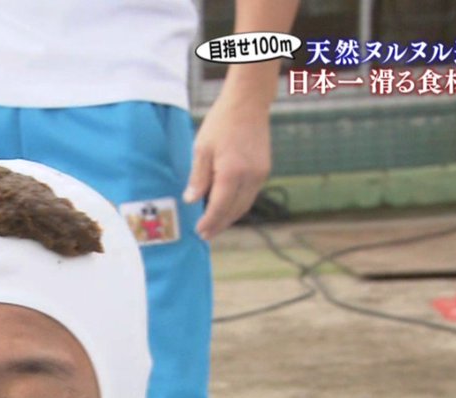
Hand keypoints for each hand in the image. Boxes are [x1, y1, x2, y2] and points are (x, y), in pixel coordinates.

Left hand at [182, 99, 272, 239]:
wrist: (248, 105)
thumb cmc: (221, 123)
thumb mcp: (201, 149)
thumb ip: (198, 178)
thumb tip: (191, 201)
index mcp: (231, 173)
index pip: (219, 207)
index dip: (209, 222)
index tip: (199, 232)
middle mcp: (249, 177)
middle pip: (234, 211)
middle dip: (219, 225)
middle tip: (205, 234)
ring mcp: (260, 175)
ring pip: (244, 205)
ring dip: (229, 218)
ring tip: (214, 225)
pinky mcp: (264, 171)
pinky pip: (250, 195)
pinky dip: (237, 205)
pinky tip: (226, 207)